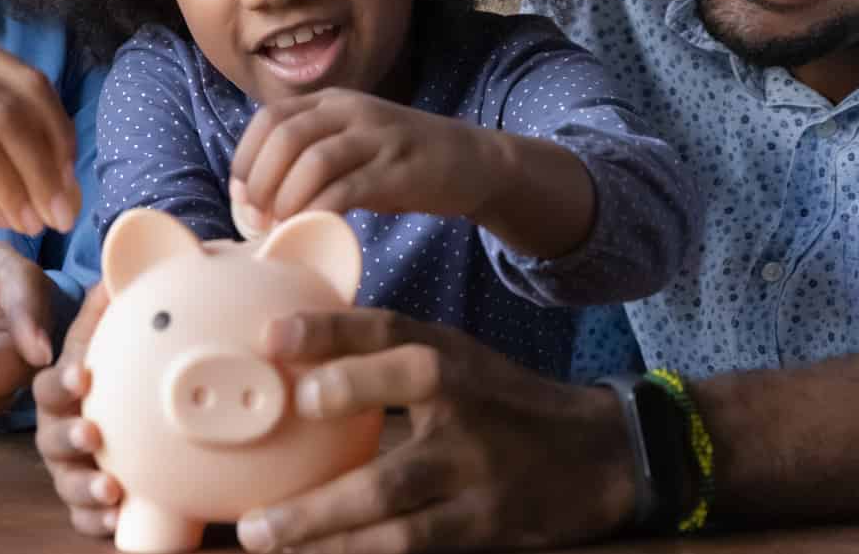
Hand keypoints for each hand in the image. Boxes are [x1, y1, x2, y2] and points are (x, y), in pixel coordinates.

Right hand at [33, 280, 120, 536]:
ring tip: (112, 488)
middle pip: (52, 438)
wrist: (96, 403)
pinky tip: (117, 522)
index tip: (83, 374)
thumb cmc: (99, 369)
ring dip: (86, 485)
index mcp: (59, 391)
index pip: (51, 384)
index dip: (64, 379)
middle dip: (71, 437)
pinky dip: (97, 521)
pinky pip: (83, 517)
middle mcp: (56, 430)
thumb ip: (103, 310)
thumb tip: (114, 273)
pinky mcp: (84, 500)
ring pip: (67, 481)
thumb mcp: (98, 338)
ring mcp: (68, 467)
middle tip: (93, 433)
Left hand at [228, 89, 496, 223]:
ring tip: (279, 226)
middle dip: (259, 181)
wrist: (473, 160)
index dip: (245, 157)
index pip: (270, 118)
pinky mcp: (400, 169)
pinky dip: (320, 211)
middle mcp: (351, 111)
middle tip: (255, 217)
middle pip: (284, 136)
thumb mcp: (350, 143)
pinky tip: (313, 228)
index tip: (240, 196)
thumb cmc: (400, 161)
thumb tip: (253, 194)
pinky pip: (347, 189)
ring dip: (286, 198)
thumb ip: (308, 154)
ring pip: (313, 160)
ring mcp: (378, 137)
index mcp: (332, 102)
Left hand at [235, 310, 636, 552]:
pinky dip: (357, 551)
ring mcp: (475, 465)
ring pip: (391, 490)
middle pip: (399, 390)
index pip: (386, 328)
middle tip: (266, 416)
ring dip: (319, 517)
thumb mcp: (457, 361)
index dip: (330, 327)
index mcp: (448, 354)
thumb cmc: (501, 405)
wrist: (598, 457)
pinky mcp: (483, 523)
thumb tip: (290, 360)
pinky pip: (409, 541)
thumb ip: (385, 357)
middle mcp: (464, 400)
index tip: (271, 335)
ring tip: (260, 533)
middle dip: (333, 402)